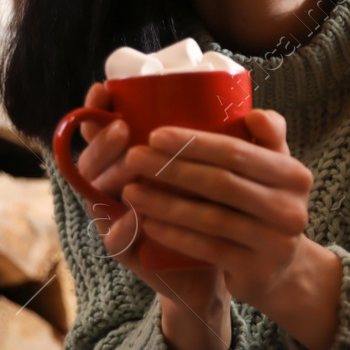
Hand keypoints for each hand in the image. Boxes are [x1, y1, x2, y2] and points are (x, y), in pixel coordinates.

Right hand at [73, 82, 232, 349]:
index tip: (104, 89)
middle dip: (101, 140)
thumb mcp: (232, 171)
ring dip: (108, 176)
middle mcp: (120, 186)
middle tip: (122, 126)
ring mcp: (121, 218)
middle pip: (92, 158)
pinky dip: (121, 230)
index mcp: (134, 159)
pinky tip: (132, 220)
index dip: (98, 109)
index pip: (103, 129)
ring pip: (94, 194)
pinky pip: (114, 241)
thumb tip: (257, 114)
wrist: (226, 260)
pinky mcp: (130, 252)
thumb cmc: (226, 205)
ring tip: (130, 161)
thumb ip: (246, 144)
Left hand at [120, 109, 341, 349]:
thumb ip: (269, 136)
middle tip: (134, 158)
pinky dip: (175, 234)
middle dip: (172, 168)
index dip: (194, 143)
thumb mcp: (274, 169)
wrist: (280, 269)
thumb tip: (254, 113)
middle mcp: (290, 209)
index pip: (237, 152)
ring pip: (211, 218)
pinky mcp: (256, 271)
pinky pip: (208, 249)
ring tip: (131, 191)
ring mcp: (276, 243)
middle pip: (221, 183)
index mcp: (293, 175)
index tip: (154, 135)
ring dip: (165, 203)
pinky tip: (147, 223)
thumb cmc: (266, 205)